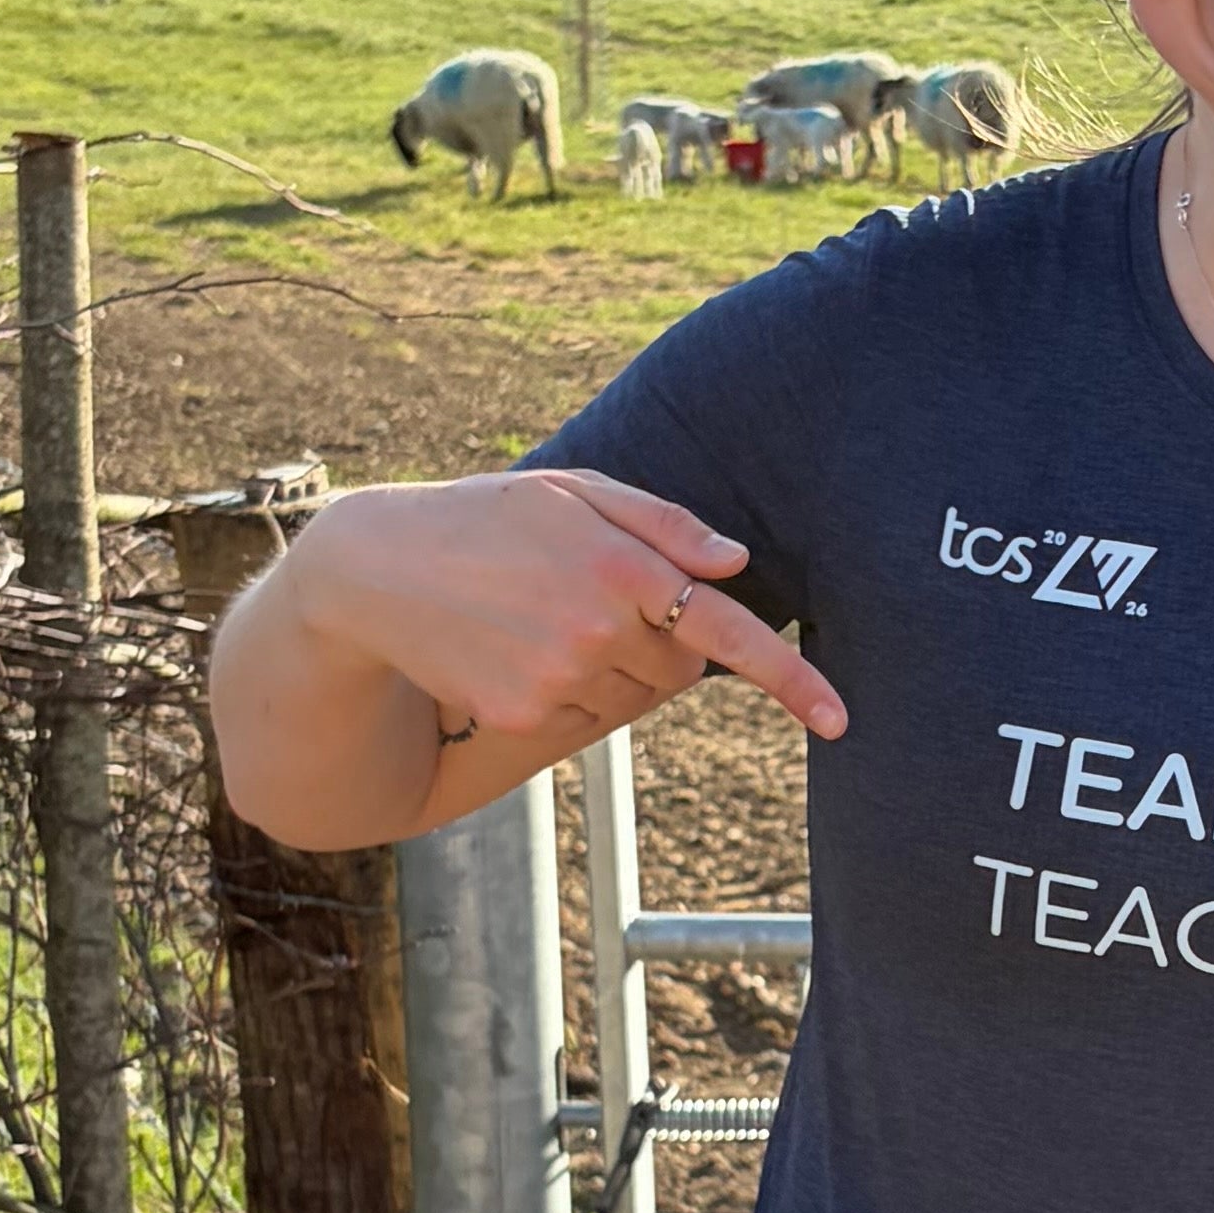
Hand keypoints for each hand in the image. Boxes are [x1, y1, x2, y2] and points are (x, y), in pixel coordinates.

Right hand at [285, 467, 846, 752]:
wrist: (374, 570)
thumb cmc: (485, 519)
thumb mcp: (572, 492)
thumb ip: (663, 524)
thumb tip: (737, 562)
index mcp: (619, 564)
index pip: (725, 632)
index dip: (790, 678)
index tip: (839, 717)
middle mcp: (595, 628)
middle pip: (677, 669)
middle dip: (659, 642)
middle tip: (591, 600)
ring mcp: (557, 679)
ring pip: (632, 697)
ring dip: (611, 666)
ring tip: (539, 616)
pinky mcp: (520, 717)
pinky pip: (582, 720)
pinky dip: (566, 693)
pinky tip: (515, 648)